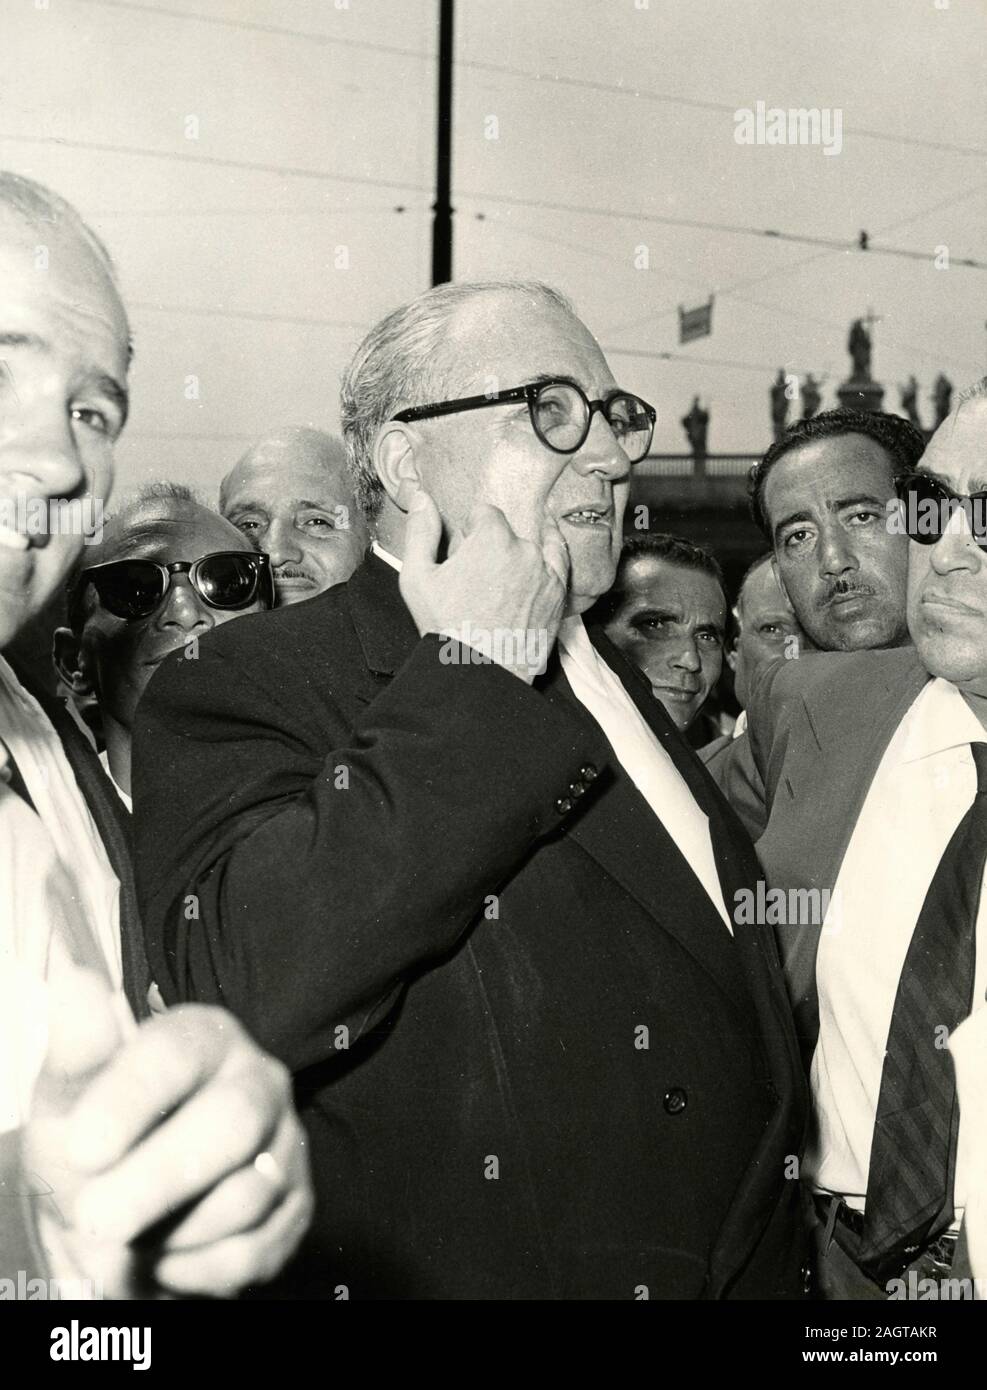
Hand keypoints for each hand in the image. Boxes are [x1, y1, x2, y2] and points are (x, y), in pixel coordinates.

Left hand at [22, 968, 312, 1298]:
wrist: (120, 1220)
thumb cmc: (95, 1145)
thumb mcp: (69, 1098)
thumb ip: (78, 1049)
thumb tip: (73, 980)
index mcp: (203, 1037)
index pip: (176, 1056)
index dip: (130, 1101)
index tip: (82, 1149)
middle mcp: (258, 1080)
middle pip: (232, 1122)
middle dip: (159, 1177)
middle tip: (96, 1217)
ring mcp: (286, 1143)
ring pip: (245, 1195)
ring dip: (170, 1231)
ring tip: (127, 1233)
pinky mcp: (297, 1206)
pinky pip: (255, 1248)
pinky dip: (195, 1267)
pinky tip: (165, 1254)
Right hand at [399, 486, 568, 683]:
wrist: (479, 673)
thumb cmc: (446, 628)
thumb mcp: (418, 577)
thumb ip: (420, 531)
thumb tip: (421, 498)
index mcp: (491, 537)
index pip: (484, 513)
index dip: (470, 530)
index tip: (464, 551)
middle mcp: (524, 549)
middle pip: (509, 531)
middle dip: (494, 545)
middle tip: (479, 576)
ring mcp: (546, 572)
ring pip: (534, 545)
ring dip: (521, 553)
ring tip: (505, 578)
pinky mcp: (558, 594)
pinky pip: (559, 562)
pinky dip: (549, 558)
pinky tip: (539, 561)